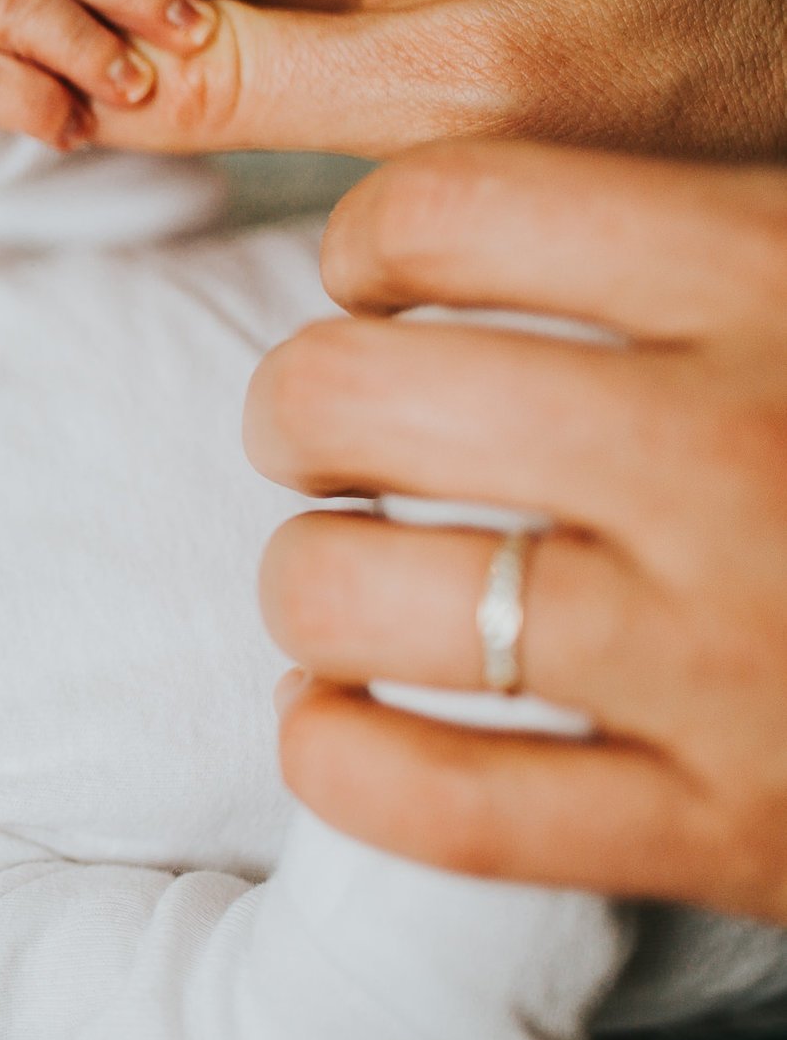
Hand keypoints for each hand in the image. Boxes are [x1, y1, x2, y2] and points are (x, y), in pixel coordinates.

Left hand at [248, 140, 786, 921]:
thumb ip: (711, 231)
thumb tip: (477, 214)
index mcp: (784, 276)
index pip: (443, 206)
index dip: (364, 244)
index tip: (375, 285)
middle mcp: (738, 455)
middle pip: (348, 396)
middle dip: (301, 412)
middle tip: (333, 435)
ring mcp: (723, 657)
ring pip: (350, 594)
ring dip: (305, 580)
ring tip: (344, 573)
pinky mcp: (725, 833)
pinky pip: (421, 799)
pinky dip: (335, 752)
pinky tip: (341, 714)